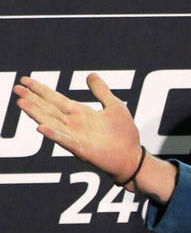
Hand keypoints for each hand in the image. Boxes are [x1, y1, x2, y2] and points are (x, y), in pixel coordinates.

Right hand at [12, 73, 142, 180]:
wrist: (133, 157)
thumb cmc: (124, 134)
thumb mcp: (114, 106)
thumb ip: (102, 92)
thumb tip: (91, 75)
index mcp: (80, 113)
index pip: (55, 98)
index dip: (40, 90)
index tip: (25, 80)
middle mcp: (74, 124)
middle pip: (48, 109)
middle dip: (32, 99)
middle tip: (15, 89)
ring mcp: (76, 137)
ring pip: (51, 123)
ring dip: (36, 114)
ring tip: (20, 103)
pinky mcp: (82, 149)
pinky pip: (65, 141)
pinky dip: (54, 135)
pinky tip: (40, 128)